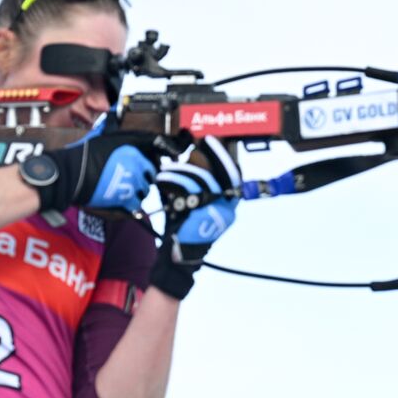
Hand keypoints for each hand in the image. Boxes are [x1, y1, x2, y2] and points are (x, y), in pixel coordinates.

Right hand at [27, 120, 158, 211]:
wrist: (73, 174)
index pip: (152, 154)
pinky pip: (137, 203)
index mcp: (132, 150)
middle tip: (136, 177)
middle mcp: (136, 166)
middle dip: (146, 176)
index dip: (151, 158)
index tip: (149, 162)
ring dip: (140, 190)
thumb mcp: (99, 136)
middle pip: (151, 173)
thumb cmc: (83, 155)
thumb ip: (110, 128)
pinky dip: (133, 203)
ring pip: (146, 189)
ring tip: (130, 190)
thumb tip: (113, 112)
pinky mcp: (126, 198)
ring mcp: (133, 182)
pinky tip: (127, 200)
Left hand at [148, 137, 240, 298]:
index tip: (213, 144)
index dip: (225, 159)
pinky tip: (163, 179)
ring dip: (182, 169)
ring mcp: (218, 211)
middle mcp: (227, 208)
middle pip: (227, 174)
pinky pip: (189, 189)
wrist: (179, 256)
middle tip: (205, 142)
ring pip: (204, 179)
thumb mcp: (195, 204)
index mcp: (228, 206)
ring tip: (167, 169)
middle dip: (217, 155)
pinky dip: (174, 180)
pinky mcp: (204, 214)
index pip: (234, 177)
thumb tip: (192, 162)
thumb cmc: (184, 228)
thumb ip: (199, 187)